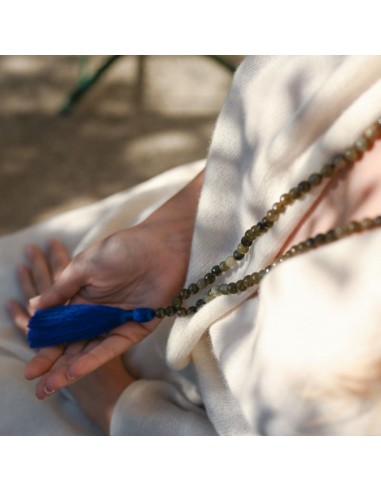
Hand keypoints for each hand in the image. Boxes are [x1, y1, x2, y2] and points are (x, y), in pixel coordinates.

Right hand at [7, 171, 202, 398]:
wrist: (162, 246)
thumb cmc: (122, 249)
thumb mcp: (84, 266)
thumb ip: (61, 289)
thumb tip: (33, 307)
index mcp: (82, 298)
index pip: (60, 328)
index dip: (45, 347)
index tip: (30, 368)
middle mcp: (98, 314)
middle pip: (72, 344)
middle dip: (54, 365)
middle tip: (36, 386)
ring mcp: (116, 322)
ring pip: (89, 350)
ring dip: (70, 369)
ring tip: (49, 387)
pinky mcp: (136, 328)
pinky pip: (112, 347)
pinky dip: (94, 359)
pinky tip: (74, 371)